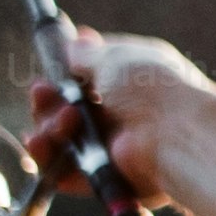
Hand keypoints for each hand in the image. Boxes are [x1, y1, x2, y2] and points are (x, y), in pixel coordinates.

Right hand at [28, 27, 211, 204]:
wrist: (177, 136)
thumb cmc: (152, 90)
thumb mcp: (116, 59)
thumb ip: (90, 54)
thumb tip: (77, 40)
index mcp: (130, 79)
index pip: (89, 75)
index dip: (66, 72)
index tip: (52, 67)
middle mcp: (121, 112)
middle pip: (67, 108)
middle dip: (48, 100)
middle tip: (41, 91)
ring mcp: (112, 146)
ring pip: (62, 138)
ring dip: (50, 126)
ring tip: (64, 122)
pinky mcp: (105, 176)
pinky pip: (65, 172)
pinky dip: (48, 159)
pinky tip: (38, 143)